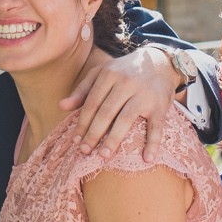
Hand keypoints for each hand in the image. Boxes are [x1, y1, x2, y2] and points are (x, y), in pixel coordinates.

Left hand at [62, 45, 178, 159]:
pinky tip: (147, 158)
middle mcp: (126, 83)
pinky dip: (153, 143)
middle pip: (106, 112)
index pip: (92, 103)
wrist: (160, 62)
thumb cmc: (125, 71)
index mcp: (109, 75)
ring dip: (114, 139)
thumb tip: (61, 106)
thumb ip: (82, 90)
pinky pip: (156, 126)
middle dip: (94, 134)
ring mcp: (144, 94)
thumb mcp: (102, 73)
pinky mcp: (160, 105)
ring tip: (103, 155)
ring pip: (126, 119)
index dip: (82, 123)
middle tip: (85, 152)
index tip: (75, 140)